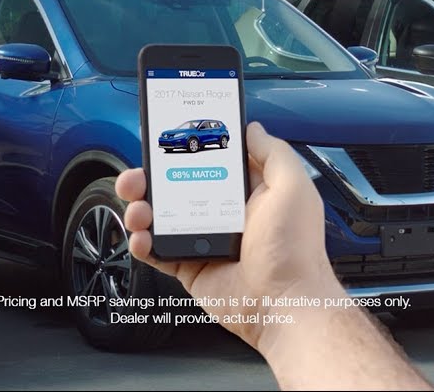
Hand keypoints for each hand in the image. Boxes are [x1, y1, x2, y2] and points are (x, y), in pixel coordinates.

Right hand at [115, 121, 344, 351]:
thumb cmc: (295, 250)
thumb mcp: (293, 186)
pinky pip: (158, 252)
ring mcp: (204, 240)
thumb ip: (273, 152)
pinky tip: (142, 237)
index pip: (211, 161)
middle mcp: (224, 213)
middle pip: (177, 186)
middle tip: (139, 175)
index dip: (189, 149)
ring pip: (161, 217)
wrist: (285, 303)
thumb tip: (253, 129)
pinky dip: (143, 243)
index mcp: (248, 191)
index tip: (169, 139)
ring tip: (139, 209)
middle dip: (151, 177)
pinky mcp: (191, 266)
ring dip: (142, 208)